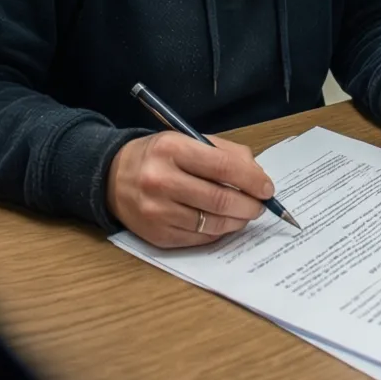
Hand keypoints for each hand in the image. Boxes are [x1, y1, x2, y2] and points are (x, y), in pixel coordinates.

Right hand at [106, 132, 274, 247]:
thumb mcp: (188, 140)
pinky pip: (199, 239)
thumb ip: (225, 153)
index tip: (268, 189)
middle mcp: (161, 180)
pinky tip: (223, 222)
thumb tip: (258, 176)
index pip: (223, 167)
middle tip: (260, 206)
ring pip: (212, 223)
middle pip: (220, 199)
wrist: (113, 177)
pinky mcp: (156, 235)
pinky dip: (218, 232)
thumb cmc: (159, 156)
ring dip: (237, 221)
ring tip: (245, 214)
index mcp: (172, 149)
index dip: (252, 180)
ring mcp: (156, 211)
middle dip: (249, 205)